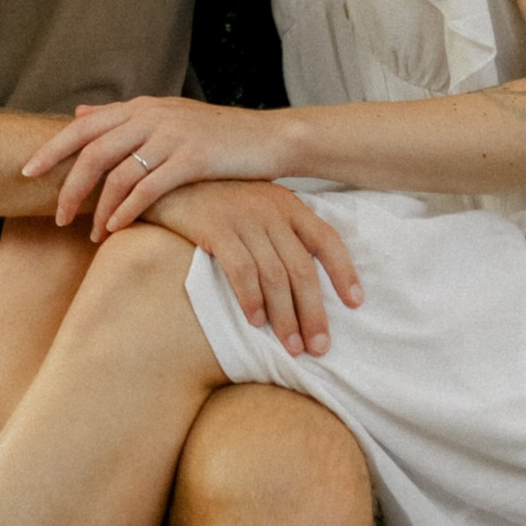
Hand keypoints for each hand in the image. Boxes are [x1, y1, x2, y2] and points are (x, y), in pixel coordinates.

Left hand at [24, 92, 291, 227]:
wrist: (270, 138)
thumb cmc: (216, 136)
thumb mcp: (166, 117)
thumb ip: (123, 119)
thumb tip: (79, 113)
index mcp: (142, 106)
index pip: (84, 125)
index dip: (52, 148)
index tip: (26, 172)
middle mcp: (152, 115)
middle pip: (93, 151)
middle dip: (69, 186)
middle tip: (57, 217)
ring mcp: (172, 135)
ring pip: (118, 172)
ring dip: (98, 207)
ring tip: (88, 233)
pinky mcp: (193, 158)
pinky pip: (149, 187)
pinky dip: (126, 210)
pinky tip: (115, 229)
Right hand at [137, 178, 361, 358]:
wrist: (169, 178)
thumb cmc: (216, 199)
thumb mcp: (257, 204)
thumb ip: (279, 233)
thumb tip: (303, 279)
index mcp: (288, 204)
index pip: (327, 240)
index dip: (344, 272)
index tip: (356, 303)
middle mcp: (271, 210)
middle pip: (302, 269)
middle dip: (314, 312)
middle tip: (319, 347)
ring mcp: (244, 218)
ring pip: (275, 276)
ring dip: (285, 316)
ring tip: (291, 347)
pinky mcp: (216, 228)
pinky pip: (242, 270)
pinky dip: (251, 299)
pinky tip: (255, 322)